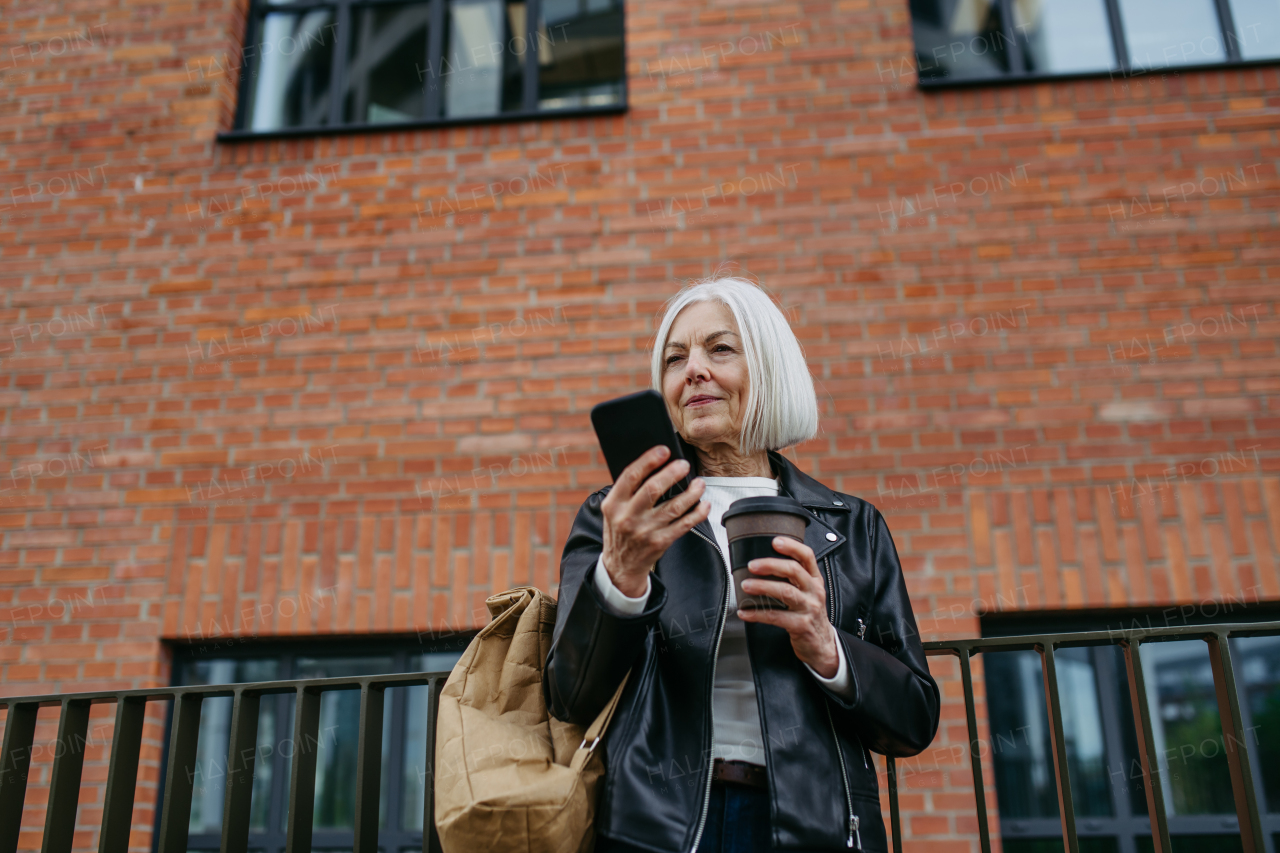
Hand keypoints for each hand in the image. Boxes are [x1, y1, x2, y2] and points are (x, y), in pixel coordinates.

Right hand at [600, 445, 709, 596]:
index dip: (648, 460)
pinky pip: (683, 525)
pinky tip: (704, 504)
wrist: (620, 566)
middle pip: (653, 489)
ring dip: (690, 493)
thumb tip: (655, 464)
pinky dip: (697, 513)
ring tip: (699, 483)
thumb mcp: (613, 509)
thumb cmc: (619, 530)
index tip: (663, 450)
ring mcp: (645, 531)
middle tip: (684, 464)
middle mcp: (628, 517)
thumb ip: (627, 490)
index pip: (630, 476)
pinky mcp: (660, 542)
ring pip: (673, 507)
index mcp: (613, 504)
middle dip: (672, 473)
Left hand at [737, 536, 838, 677]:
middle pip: (794, 571)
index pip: (807, 557)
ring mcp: (809, 608)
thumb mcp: (808, 593)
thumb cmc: (809, 614)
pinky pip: (776, 617)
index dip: (792, 547)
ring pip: (785, 592)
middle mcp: (814, 591)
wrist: (822, 644)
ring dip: (762, 587)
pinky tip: (745, 612)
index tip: (775, 541)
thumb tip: (763, 564)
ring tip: (745, 585)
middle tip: (752, 565)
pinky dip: (757, 613)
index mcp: (814, 580)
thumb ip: (793, 578)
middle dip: (771, 565)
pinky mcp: (801, 625)